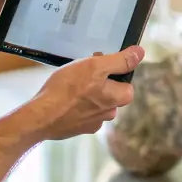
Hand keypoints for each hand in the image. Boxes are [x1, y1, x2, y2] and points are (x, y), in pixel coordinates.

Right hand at [27, 48, 142, 141]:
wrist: (41, 116)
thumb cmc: (68, 89)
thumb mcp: (96, 66)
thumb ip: (120, 61)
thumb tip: (140, 53)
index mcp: (117, 99)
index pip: (126, 83)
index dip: (114, 71)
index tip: (98, 65)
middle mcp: (108, 114)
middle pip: (110, 92)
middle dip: (99, 82)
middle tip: (81, 74)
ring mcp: (92, 123)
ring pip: (95, 102)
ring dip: (86, 93)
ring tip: (69, 86)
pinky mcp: (77, 128)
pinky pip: (81, 112)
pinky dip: (75, 105)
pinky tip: (63, 98)